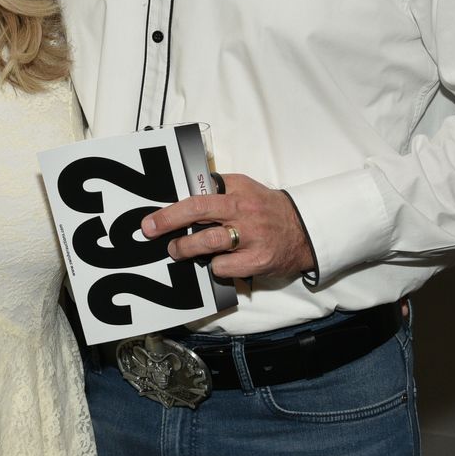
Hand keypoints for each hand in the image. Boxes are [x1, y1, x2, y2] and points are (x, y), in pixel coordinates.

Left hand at [140, 173, 314, 278]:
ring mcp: (251, 235)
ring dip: (186, 248)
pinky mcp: (257, 260)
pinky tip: (217, 263)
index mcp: (238, 189)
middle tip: (151, 230)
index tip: (153, 218)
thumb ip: (219, 192)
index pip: (199, 194)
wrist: (303, 231)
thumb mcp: (246, 189)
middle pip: (199, 211)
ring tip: (177, 251)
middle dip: (169, 221)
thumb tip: (184, 198)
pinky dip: (215, 266)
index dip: (173, 207)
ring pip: (208, 241)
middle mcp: (244, 209)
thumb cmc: (268, 210)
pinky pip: (223, 265)